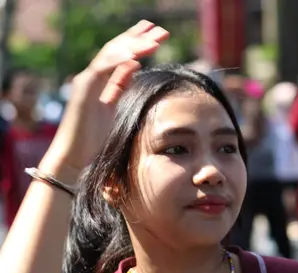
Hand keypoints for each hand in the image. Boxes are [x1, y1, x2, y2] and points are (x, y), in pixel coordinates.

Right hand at [41, 20, 168, 175]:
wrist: (74, 154)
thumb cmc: (92, 137)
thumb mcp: (113, 106)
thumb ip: (120, 86)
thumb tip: (135, 67)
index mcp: (101, 81)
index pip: (121, 56)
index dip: (138, 43)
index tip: (156, 35)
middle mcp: (92, 76)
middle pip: (117, 50)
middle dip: (139, 38)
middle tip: (162, 31)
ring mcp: (86, 81)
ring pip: (111, 55)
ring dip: (134, 46)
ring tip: (154, 40)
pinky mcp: (83, 89)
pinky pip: (102, 69)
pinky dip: (118, 60)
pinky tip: (135, 56)